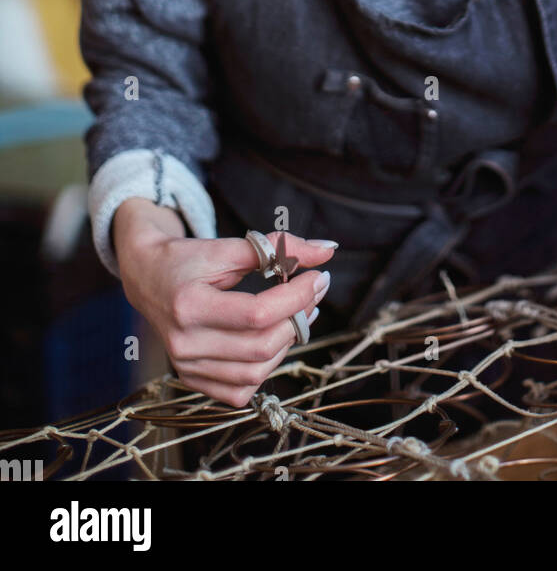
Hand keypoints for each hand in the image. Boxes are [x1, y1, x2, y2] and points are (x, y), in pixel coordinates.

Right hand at [113, 202, 335, 407]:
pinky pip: (239, 392)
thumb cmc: (187, 259)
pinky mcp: (192, 380)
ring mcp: (186, 367)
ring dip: (287, 344)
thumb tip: (327, 249)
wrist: (147, 279)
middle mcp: (184, 344)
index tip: (318, 276)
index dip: (296, 296)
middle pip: (259, 347)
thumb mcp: (227, 246)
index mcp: (189, 306)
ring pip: (255, 373)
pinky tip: (273, 341)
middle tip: (313, 292)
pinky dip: (264, 369)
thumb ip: (276, 247)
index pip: (256, 313)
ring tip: (299, 314)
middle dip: (297, 319)